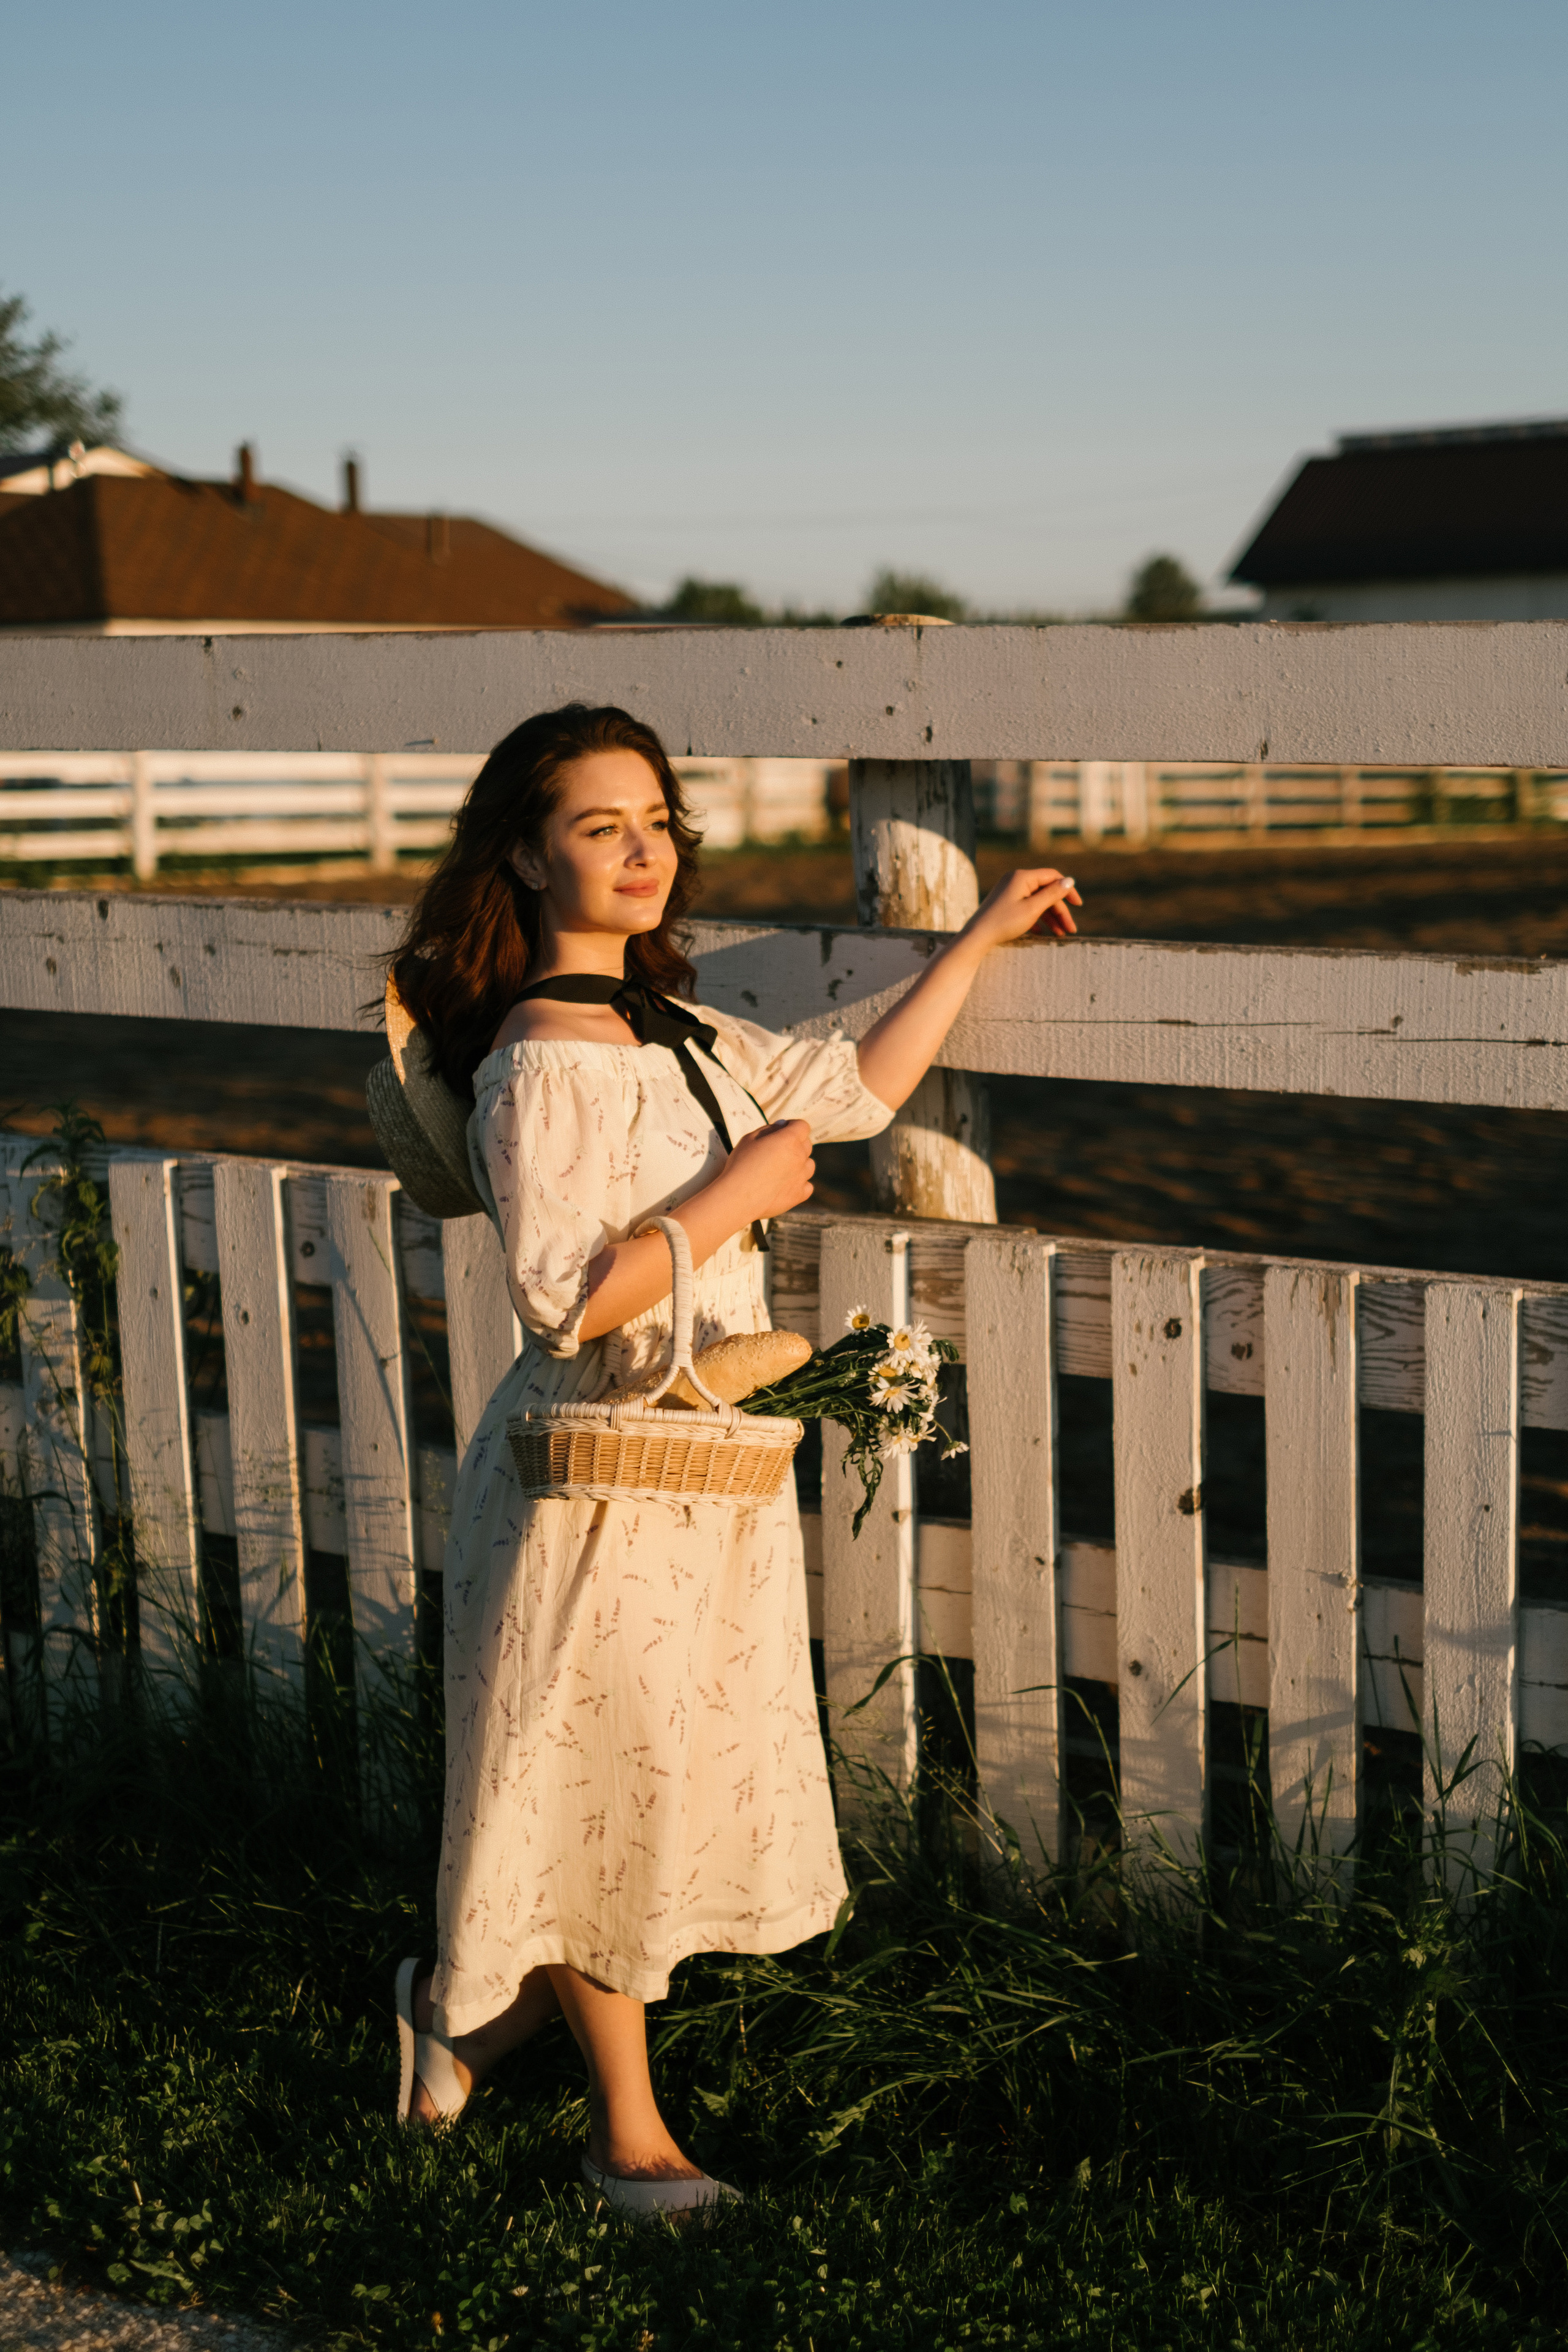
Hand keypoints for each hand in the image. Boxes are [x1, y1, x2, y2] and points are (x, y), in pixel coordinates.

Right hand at [718, 1119, 814, 1223]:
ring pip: (809, 1165)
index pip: (802, 1126)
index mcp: (789, 1139)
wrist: (738, 1196)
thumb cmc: (740, 1165)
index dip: (793, 1126)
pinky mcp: (799, 1195)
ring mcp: (801, 1177)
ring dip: (799, 1164)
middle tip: (779, 1150)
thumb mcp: (749, 1139)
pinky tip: (786, 1185)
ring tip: (782, 1169)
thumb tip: (782, 1127)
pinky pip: (807, 1186)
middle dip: (795, 1144)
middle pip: (807, 1145)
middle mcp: (799, 1157)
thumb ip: (769, 1130)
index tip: (783, 1130)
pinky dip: (799, 1184)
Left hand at [961, 867, 1081, 953]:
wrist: (977, 937)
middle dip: (1059, 911)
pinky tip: (1041, 933)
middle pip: (1046, 892)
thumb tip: (1070, 880)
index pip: (1052, 877)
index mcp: (1023, 877)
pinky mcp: (1005, 903)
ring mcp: (1009, 892)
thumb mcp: (1033, 908)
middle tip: (1070, 930)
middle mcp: (1016, 880)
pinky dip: (1036, 919)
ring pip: (1037, 902)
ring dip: (1050, 918)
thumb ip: (1053, 894)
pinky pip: (1026, 908)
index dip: (1067, 890)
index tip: (1078, 906)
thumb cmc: (1005, 922)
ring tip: (1059, 935)